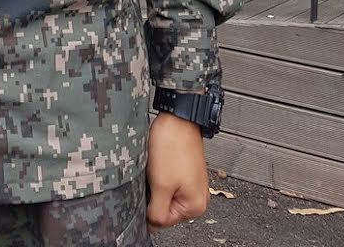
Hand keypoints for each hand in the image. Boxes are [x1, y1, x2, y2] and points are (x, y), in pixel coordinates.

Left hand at [145, 112, 208, 232]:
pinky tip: (157, 162)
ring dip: (155, 183)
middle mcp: (197, 197)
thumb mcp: (161, 185)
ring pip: (163, 193)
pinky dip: (158, 174)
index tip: (145, 187)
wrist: (178, 116)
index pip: (163, 221)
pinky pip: (166, 181)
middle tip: (151, 175)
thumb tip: (152, 226)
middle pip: (163, 207)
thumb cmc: (172, 144)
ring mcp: (191, 183)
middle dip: (152, 193)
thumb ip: (157, 212)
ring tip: (156, 166)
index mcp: (195, 206)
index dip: (148, 205)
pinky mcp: (184, 171)